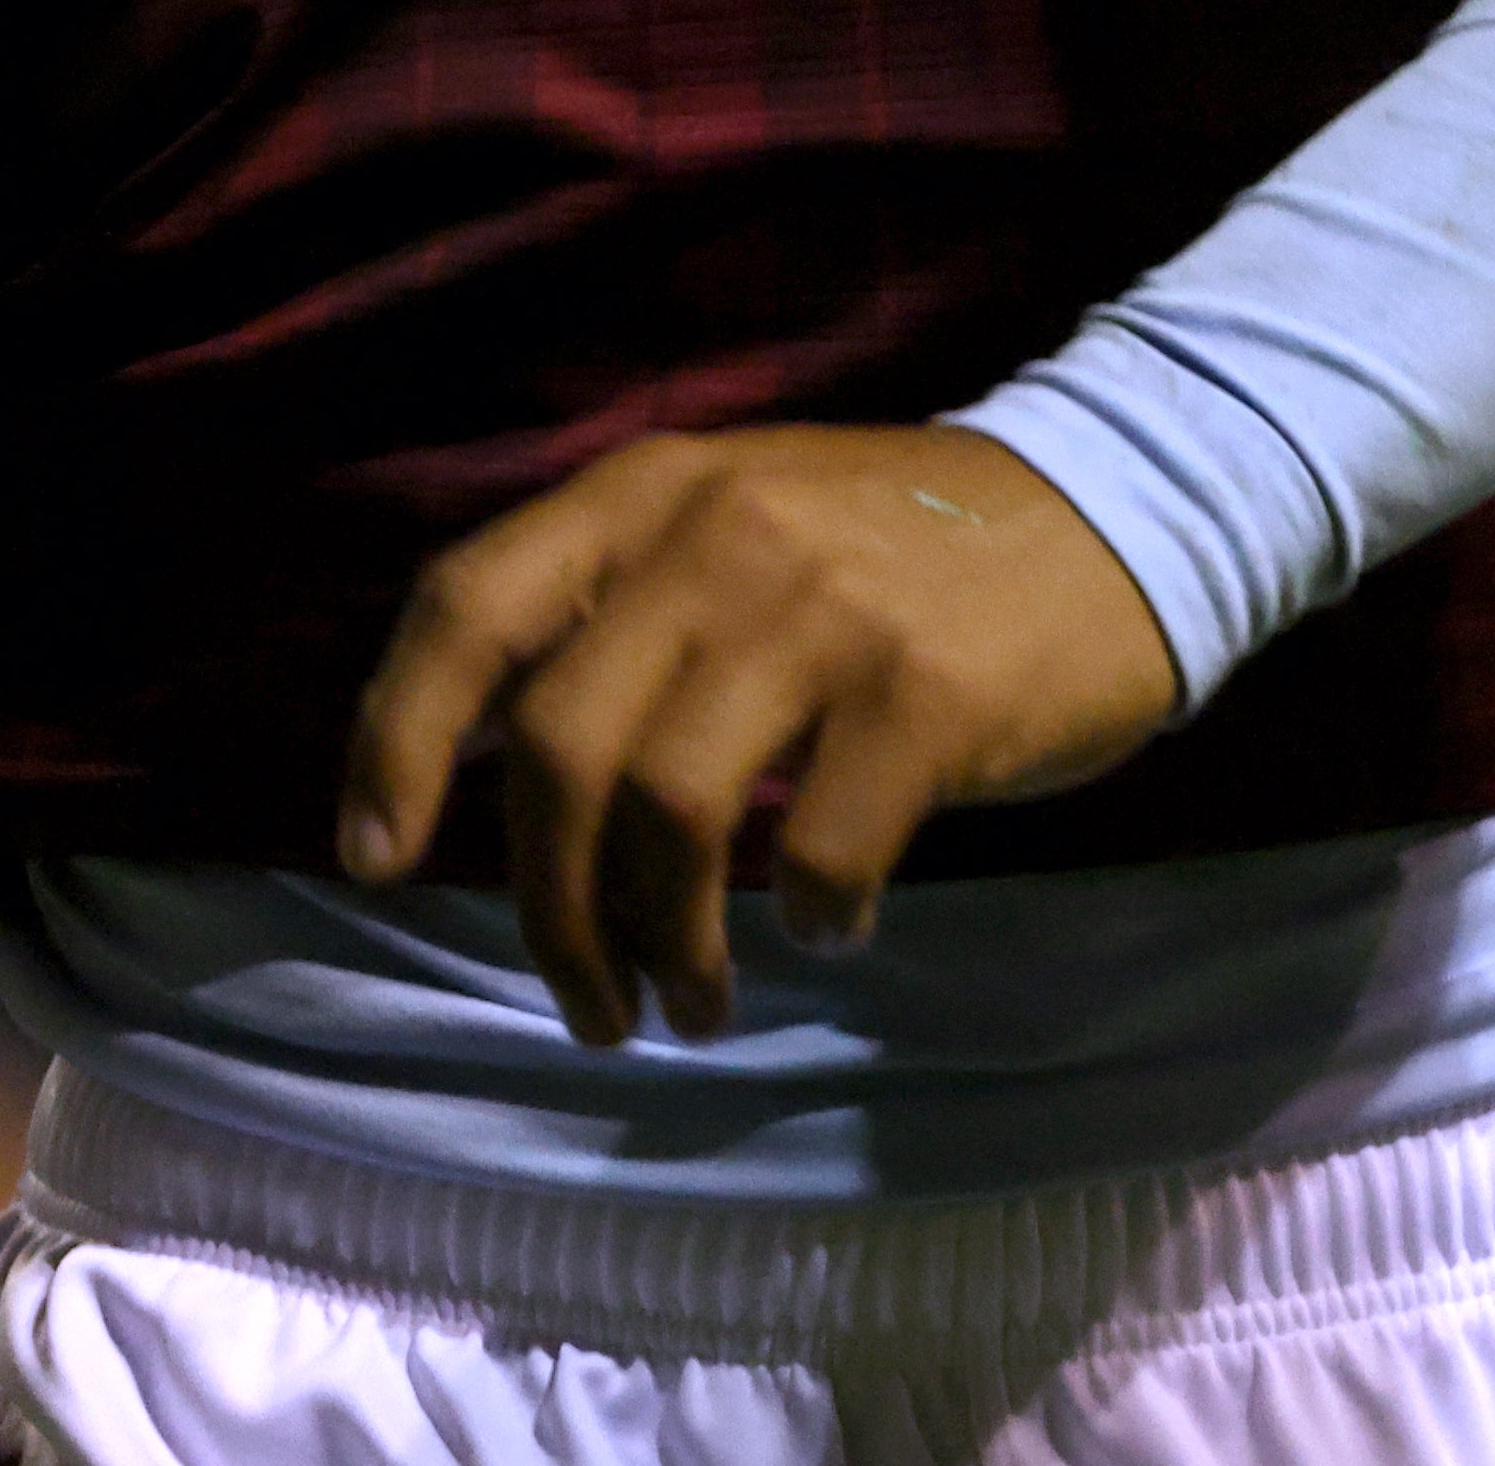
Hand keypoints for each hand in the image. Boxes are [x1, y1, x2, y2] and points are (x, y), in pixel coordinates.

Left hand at [333, 423, 1181, 1048]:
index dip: (398, 742)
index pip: (468, 608)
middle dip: (551, 909)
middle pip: (562, 749)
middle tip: (591, 999)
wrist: (1117, 501)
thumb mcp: (732, 523)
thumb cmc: (895, 547)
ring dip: (667, 944)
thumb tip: (478, 767)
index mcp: (647, 491)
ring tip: (693, 1004)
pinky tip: (830, 928)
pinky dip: (811, 919)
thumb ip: (613, 613)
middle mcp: (721, 533)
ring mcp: (828, 609)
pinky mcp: (928, 690)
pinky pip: (823, 850)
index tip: (376, 862)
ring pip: (673, 813)